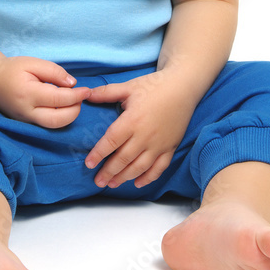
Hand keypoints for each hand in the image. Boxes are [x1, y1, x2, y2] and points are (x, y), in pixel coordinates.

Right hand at [0, 56, 87, 127]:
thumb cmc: (13, 69)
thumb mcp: (33, 62)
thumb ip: (54, 72)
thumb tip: (72, 84)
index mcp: (28, 93)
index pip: (58, 99)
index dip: (76, 96)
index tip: (87, 90)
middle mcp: (26, 111)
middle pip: (57, 120)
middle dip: (75, 110)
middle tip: (81, 97)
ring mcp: (25, 120)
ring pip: (53, 127)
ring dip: (69, 117)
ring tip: (73, 102)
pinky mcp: (26, 124)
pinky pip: (47, 126)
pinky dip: (59, 119)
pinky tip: (63, 108)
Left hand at [83, 72, 195, 188]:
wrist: (183, 87)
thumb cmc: (155, 85)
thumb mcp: (128, 86)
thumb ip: (106, 92)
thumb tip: (86, 94)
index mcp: (132, 121)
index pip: (111, 142)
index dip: (99, 154)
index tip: (89, 164)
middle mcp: (145, 136)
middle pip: (123, 159)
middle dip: (109, 172)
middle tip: (98, 181)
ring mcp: (159, 144)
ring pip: (140, 167)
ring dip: (125, 177)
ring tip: (113, 184)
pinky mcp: (171, 147)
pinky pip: (159, 168)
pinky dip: (148, 178)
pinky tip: (138, 183)